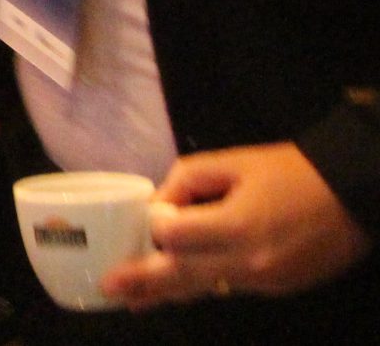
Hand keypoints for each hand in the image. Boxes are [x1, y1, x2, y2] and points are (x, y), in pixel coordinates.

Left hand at [105, 144, 374, 307]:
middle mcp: (249, 262)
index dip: (156, 227)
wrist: (353, 195)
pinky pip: (228, 287)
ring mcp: (265, 281)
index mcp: (238, 226)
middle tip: (108, 287)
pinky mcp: (277, 288)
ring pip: (205, 288)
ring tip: (133, 300)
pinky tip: (179, 288)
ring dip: (167, 292)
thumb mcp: (233, 161)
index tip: (151, 217)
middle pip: (182, 275)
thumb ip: (187, 180)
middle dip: (143, 282)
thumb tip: (159, 207)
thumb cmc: (291, 172)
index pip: (174, 238)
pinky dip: (201, 285)